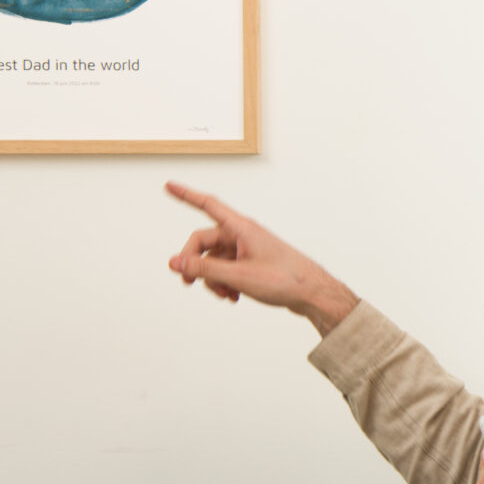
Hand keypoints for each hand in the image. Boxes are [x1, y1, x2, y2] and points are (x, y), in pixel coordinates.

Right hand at [164, 182, 359, 334]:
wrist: (313, 295)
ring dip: (212, 278)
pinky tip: (232, 297)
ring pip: (215, 259)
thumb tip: (174, 262)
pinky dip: (225, 282)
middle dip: (195, 262)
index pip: (208, 205)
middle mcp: (244, 235)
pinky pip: (228, 269)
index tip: (169, 185)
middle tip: (188, 282)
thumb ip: (203, 268)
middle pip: (205, 241)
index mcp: (242, 228)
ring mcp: (249, 250)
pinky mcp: (254, 264)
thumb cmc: (285, 280)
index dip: (186, 195)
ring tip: (223, 295)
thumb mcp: (238, 276)